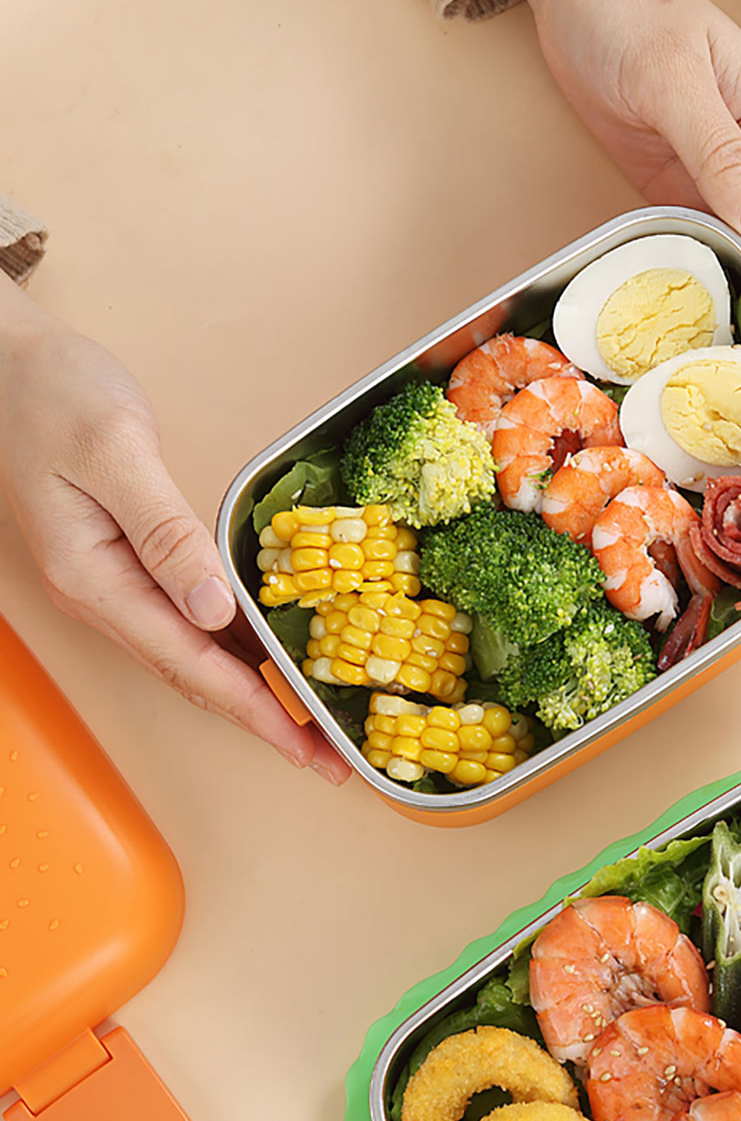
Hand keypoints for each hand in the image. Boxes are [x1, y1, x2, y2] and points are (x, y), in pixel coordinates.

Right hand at [0, 277, 348, 780]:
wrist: (2, 362)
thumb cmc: (53, 393)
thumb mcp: (114, 452)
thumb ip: (164, 533)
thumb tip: (213, 609)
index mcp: (95, 578)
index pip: (188, 662)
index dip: (252, 708)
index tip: (305, 744)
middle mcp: (100, 593)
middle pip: (192, 675)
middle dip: (261, 718)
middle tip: (328, 758)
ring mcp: (108, 580)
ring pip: (189, 654)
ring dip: (249, 691)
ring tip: (309, 724)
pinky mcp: (122, 560)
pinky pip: (183, 621)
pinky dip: (230, 649)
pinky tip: (267, 659)